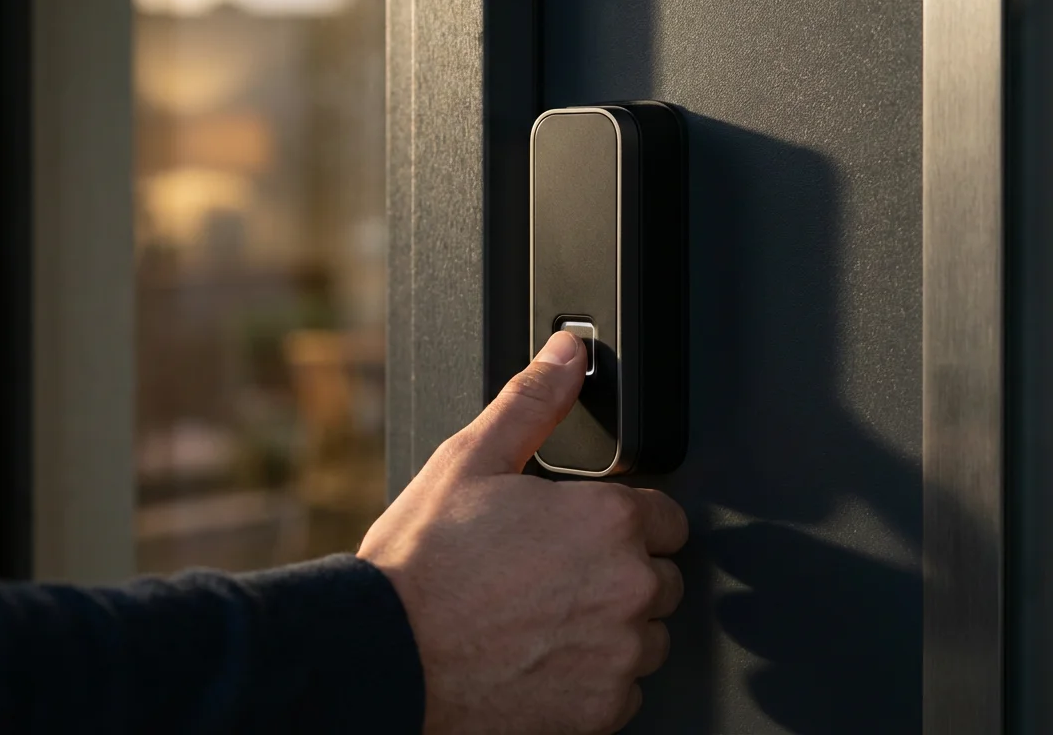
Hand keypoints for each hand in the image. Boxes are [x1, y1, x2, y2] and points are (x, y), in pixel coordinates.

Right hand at [359, 332, 687, 734]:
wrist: (387, 658)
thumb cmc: (422, 567)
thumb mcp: (470, 460)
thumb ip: (534, 400)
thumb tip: (568, 352)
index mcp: (606, 520)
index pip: (665, 517)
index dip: (624, 521)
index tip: (583, 534)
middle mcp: (626, 586)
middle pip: (660, 578)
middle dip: (619, 573)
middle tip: (552, 575)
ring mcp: (618, 653)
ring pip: (646, 636)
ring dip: (612, 628)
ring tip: (544, 618)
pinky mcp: (602, 709)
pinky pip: (624, 690)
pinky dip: (594, 680)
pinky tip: (544, 658)